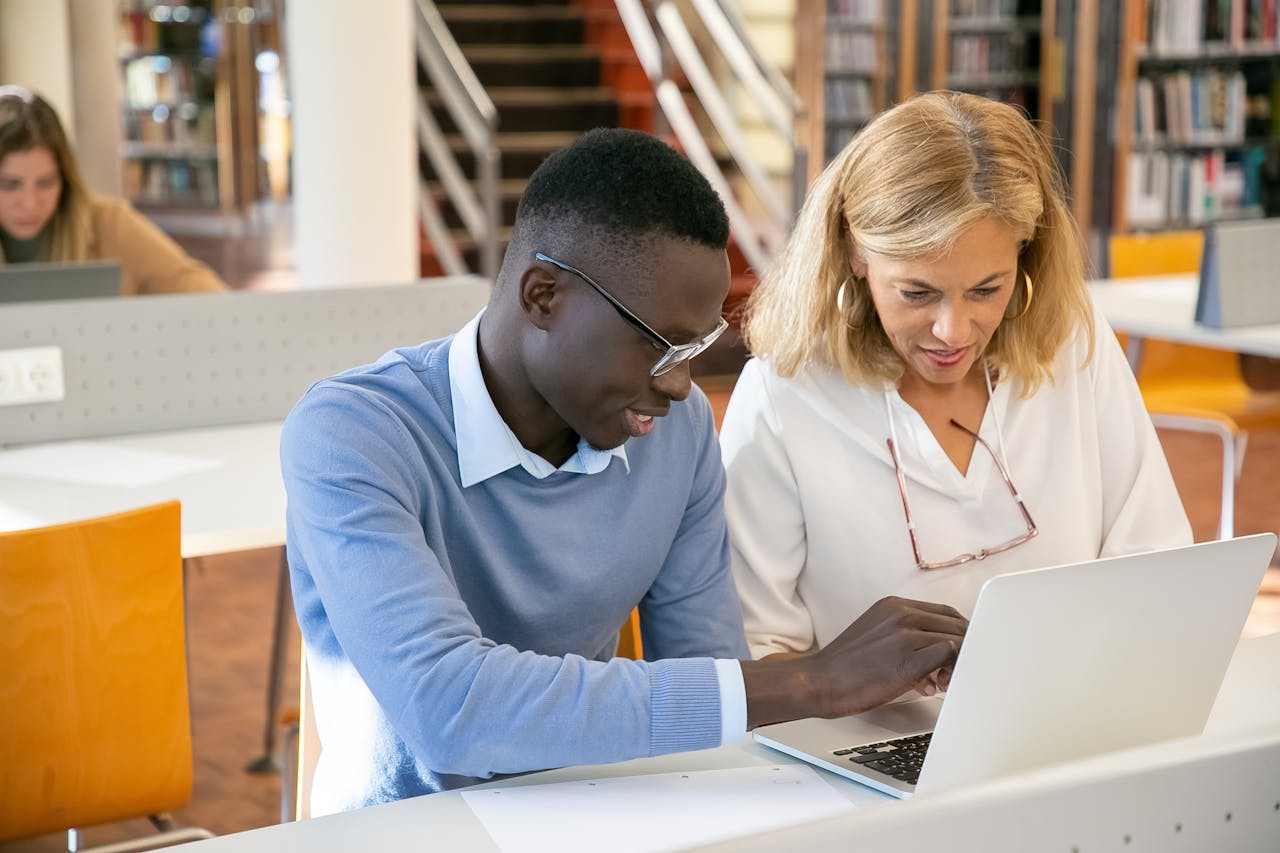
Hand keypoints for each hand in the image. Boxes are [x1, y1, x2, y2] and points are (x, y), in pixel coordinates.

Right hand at [742, 596, 966, 727]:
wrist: (819, 682)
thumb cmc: (846, 668)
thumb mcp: (877, 636)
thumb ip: (907, 636)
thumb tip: (939, 656)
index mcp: (893, 605)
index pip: (943, 612)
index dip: (958, 632)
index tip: (959, 651)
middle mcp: (901, 613)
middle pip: (954, 623)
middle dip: (964, 647)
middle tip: (954, 670)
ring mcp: (904, 633)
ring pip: (955, 638)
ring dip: (959, 662)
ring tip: (943, 681)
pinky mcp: (907, 658)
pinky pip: (949, 655)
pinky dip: (952, 669)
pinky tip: (938, 684)